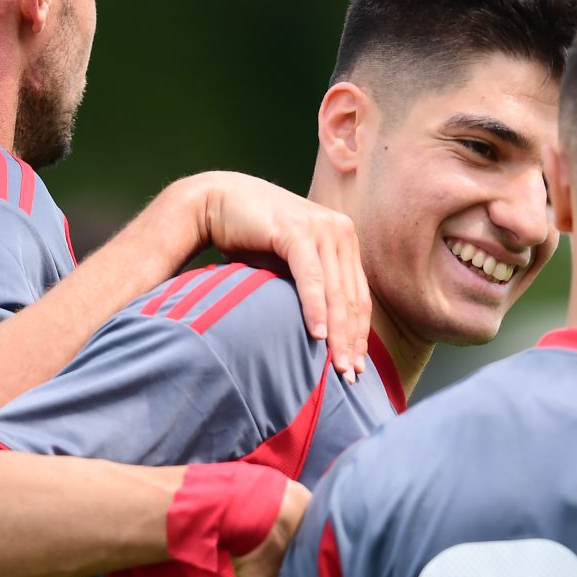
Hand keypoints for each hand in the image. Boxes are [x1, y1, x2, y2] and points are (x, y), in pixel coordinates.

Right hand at [195, 173, 370, 381]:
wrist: (217, 201)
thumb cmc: (251, 239)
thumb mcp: (290, 265)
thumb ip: (312, 287)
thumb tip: (325, 333)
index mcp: (343, 239)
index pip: (358, 296)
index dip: (359, 334)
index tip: (357, 366)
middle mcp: (339, 231)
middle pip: (351, 298)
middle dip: (352, 341)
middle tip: (349, 375)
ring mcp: (321, 228)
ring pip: (335, 292)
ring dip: (337, 333)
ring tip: (336, 366)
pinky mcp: (297, 231)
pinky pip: (312, 278)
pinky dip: (315, 309)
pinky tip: (317, 335)